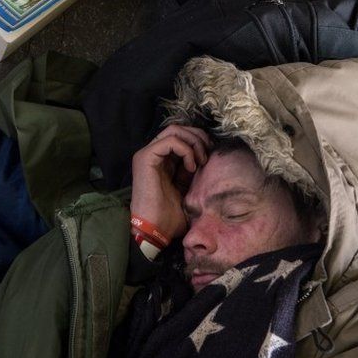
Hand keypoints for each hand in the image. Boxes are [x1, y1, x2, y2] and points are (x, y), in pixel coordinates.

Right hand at [130, 125, 211, 240]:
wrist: (155, 229)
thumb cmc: (170, 216)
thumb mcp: (187, 189)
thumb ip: (193, 172)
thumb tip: (209, 157)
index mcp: (162, 161)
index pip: (182, 137)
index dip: (199, 141)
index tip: (211, 156)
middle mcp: (153, 154)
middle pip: (179, 129)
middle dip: (198, 137)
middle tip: (208, 154)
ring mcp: (147, 154)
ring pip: (175, 130)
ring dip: (194, 142)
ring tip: (201, 161)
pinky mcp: (145, 157)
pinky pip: (171, 141)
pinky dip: (186, 150)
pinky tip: (192, 167)